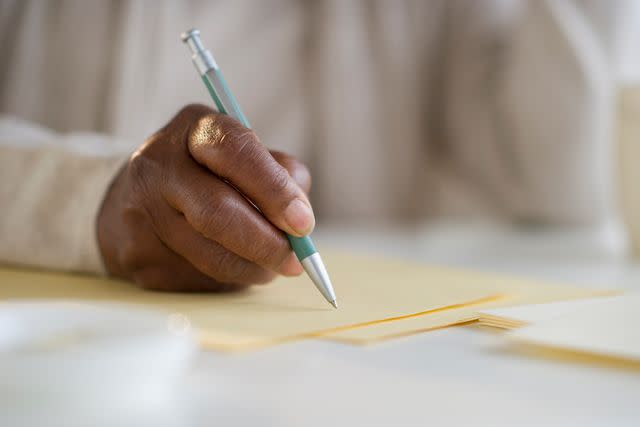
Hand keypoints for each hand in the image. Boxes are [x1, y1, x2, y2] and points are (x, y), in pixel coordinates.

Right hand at [96, 104, 313, 291]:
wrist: (134, 197)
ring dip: (253, 268)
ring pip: (210, 255)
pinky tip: (235, 266)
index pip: (235, 153)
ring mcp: (140, 213)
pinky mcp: (138, 256)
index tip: (303, 223)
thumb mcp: (243, 154)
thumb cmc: (207, 172)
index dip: (274, 190)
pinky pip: (197, 278)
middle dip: (266, 243)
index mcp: (193, 129)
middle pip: (217, 212)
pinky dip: (229, 278)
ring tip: (272, 266)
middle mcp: (158, 165)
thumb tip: (299, 214)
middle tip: (297, 261)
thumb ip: (278, 172)